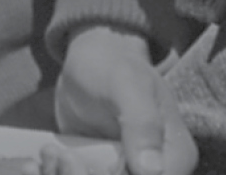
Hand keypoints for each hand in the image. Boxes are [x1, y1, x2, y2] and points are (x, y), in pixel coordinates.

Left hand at [50, 25, 194, 174]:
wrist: (93, 61)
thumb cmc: (115, 67)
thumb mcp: (127, 86)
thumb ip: (142, 123)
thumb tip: (151, 170)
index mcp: (176, 158)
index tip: (84, 166)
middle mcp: (156, 173)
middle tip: (63, 157)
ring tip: (52, 154)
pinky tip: (50, 156)